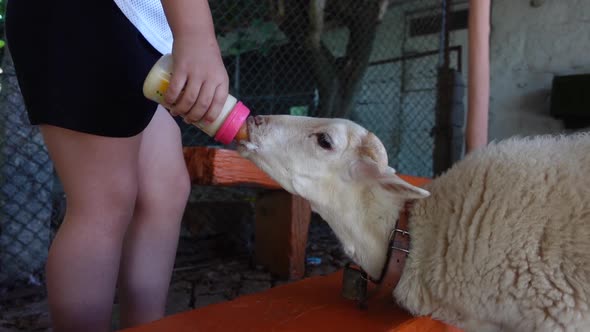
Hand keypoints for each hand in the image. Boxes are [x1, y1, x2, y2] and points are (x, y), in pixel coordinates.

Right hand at [160, 0, 228, 124]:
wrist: (196, 34)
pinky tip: (168, 103)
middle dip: (194, 116)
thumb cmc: (207, 57)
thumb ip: (214, 87)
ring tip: (177, 112)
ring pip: (188, 99)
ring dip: (181, 110)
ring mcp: (196, 72)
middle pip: (202, 105)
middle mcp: (210, 77)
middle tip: (187, 120)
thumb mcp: (218, 71)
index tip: (204, 123)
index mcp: (222, 80)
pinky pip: (175, 88)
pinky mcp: (182, 67)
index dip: (211, 116)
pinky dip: (171, 99)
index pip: (219, 103)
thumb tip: (204, 110)